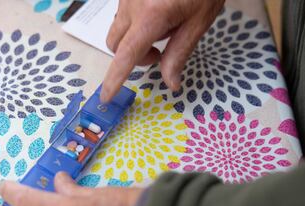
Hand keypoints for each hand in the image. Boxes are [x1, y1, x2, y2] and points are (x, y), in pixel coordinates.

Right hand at [101, 0, 224, 101]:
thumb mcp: (198, 21)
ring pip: (119, 29)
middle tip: (159, 52)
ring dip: (134, 39)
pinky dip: (137, 23)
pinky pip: (124, 14)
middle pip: (115, 44)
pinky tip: (159, 12)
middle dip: (133, 57)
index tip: (106, 97)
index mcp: (150, 16)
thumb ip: (180, 53)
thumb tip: (170, 83)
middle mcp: (131, 6)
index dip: (114, 80)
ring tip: (163, 27)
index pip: (126, 56)